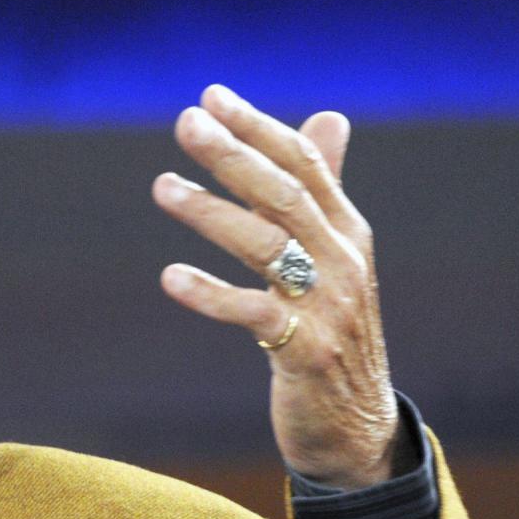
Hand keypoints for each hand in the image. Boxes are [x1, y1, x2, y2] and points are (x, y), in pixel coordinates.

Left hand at [152, 84, 400, 488]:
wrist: (356, 422)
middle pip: (283, 194)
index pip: (304, 164)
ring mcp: (326, 306)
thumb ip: (322, 189)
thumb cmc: (332, 330)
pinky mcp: (304, 350)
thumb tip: (328, 117)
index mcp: (347, 231)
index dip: (259, 127)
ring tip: (162, 187)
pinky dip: (210, 293)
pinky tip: (170, 277)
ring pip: (265, 245)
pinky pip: (251, 314)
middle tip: (186, 123)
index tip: (212, 96)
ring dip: (211, 211)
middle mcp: (342, 260)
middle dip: (233, 155)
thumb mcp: (334, 255)